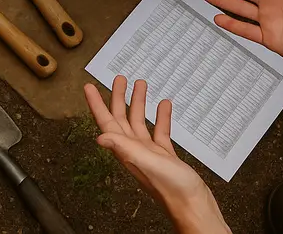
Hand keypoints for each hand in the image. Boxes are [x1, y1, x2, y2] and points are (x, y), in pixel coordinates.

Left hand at [84, 76, 229, 233]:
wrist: (193, 205)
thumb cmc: (171, 188)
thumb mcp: (146, 162)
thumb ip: (124, 148)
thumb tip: (100, 137)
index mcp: (126, 150)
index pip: (106, 122)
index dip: (96, 105)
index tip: (89, 88)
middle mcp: (135, 150)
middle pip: (121, 118)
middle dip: (119, 97)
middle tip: (119, 78)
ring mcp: (150, 153)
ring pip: (140, 122)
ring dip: (139, 103)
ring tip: (141, 84)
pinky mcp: (165, 156)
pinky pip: (160, 131)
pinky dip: (161, 117)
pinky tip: (164, 105)